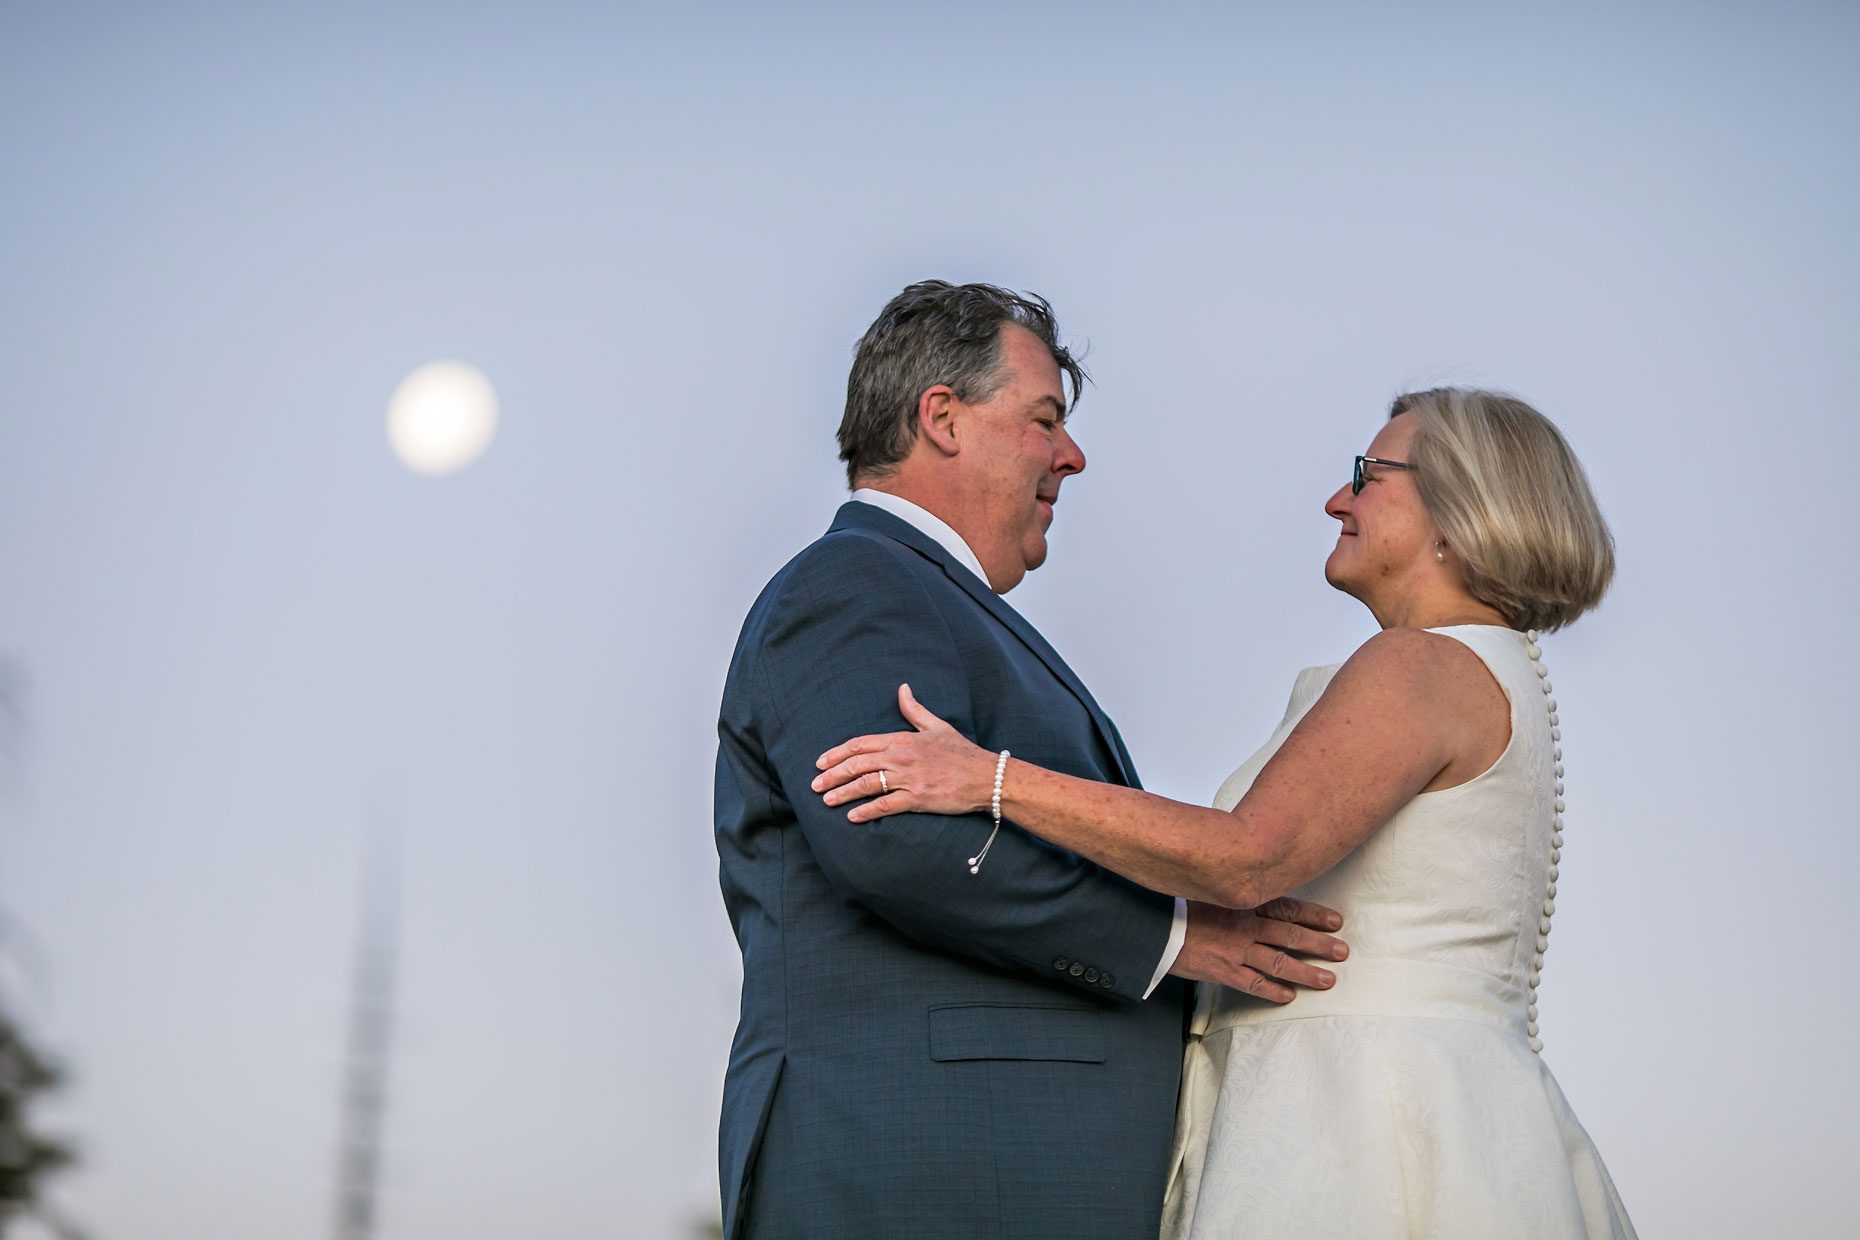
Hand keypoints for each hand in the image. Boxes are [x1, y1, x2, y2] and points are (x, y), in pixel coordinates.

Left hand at [812, 685, 993, 821]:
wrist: (985, 775)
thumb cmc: (961, 752)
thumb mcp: (937, 726)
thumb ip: (914, 709)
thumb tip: (902, 688)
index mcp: (902, 739)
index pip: (860, 744)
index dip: (837, 753)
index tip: (820, 762)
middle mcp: (900, 757)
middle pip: (857, 764)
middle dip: (833, 774)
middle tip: (815, 785)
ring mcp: (908, 778)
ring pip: (866, 784)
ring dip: (843, 793)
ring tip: (826, 801)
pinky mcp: (917, 798)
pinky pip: (885, 805)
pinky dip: (866, 811)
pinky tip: (852, 817)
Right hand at [1171, 898, 1348, 1002]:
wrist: (1153, 925)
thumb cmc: (1178, 904)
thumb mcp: (1208, 888)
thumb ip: (1231, 889)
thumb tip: (1250, 882)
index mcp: (1242, 903)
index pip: (1287, 907)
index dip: (1314, 914)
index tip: (1335, 920)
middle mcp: (1245, 926)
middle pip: (1291, 935)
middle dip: (1319, 944)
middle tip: (1341, 951)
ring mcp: (1236, 950)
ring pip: (1279, 962)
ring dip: (1306, 972)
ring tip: (1328, 979)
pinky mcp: (1224, 971)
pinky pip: (1254, 984)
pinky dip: (1273, 991)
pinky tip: (1288, 997)